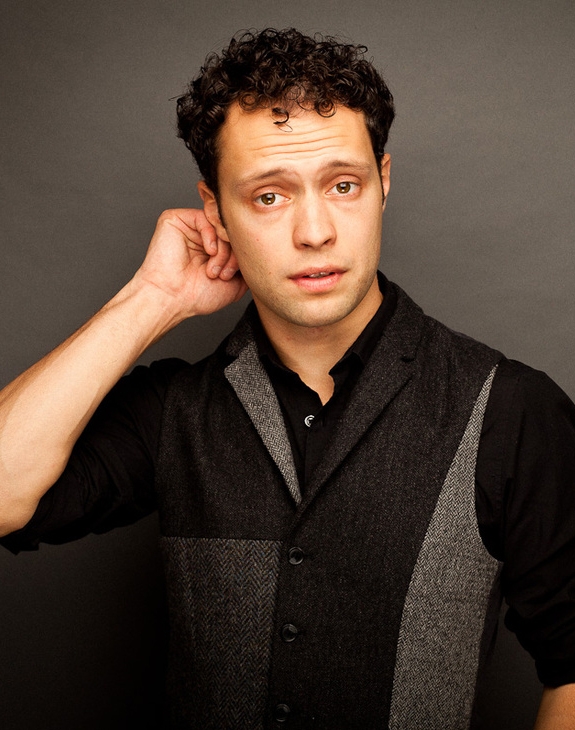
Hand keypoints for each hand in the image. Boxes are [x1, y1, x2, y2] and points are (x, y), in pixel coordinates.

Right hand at [133, 208, 247, 320]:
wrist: (172, 299)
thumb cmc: (198, 296)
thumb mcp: (236, 283)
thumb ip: (248, 264)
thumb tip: (261, 249)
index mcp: (213, 249)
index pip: (238, 239)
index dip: (242, 254)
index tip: (235, 275)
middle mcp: (202, 236)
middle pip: (230, 231)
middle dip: (234, 253)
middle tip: (225, 274)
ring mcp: (189, 227)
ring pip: (219, 224)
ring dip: (223, 249)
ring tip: (214, 270)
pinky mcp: (175, 219)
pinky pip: (204, 216)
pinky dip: (211, 235)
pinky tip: (208, 253)